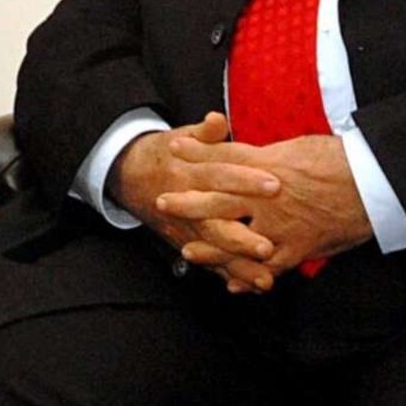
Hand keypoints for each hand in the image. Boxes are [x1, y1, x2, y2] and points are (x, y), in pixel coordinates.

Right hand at [110, 114, 281, 292]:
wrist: (131, 175)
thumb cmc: (168, 154)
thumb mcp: (183, 137)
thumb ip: (205, 133)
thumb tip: (217, 120)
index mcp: (188, 174)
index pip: (219, 176)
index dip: (245, 180)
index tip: (274, 184)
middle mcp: (186, 206)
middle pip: (214, 223)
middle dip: (241, 237)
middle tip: (268, 247)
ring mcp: (186, 230)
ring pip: (213, 251)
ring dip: (238, 266)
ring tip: (266, 279)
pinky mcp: (188, 244)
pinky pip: (210, 265)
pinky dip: (231, 277)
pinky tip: (254, 286)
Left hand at [159, 135, 372, 277]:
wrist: (373, 181)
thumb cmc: (342, 159)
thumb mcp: (301, 147)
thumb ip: (274, 156)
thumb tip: (257, 157)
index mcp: (267, 164)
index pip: (223, 156)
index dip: (197, 152)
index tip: (174, 147)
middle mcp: (266, 195)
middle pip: (217, 198)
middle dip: (188, 202)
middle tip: (162, 203)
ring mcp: (279, 224)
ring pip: (235, 237)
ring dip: (210, 245)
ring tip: (187, 250)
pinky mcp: (297, 247)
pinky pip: (268, 267)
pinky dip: (251, 276)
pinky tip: (235, 283)